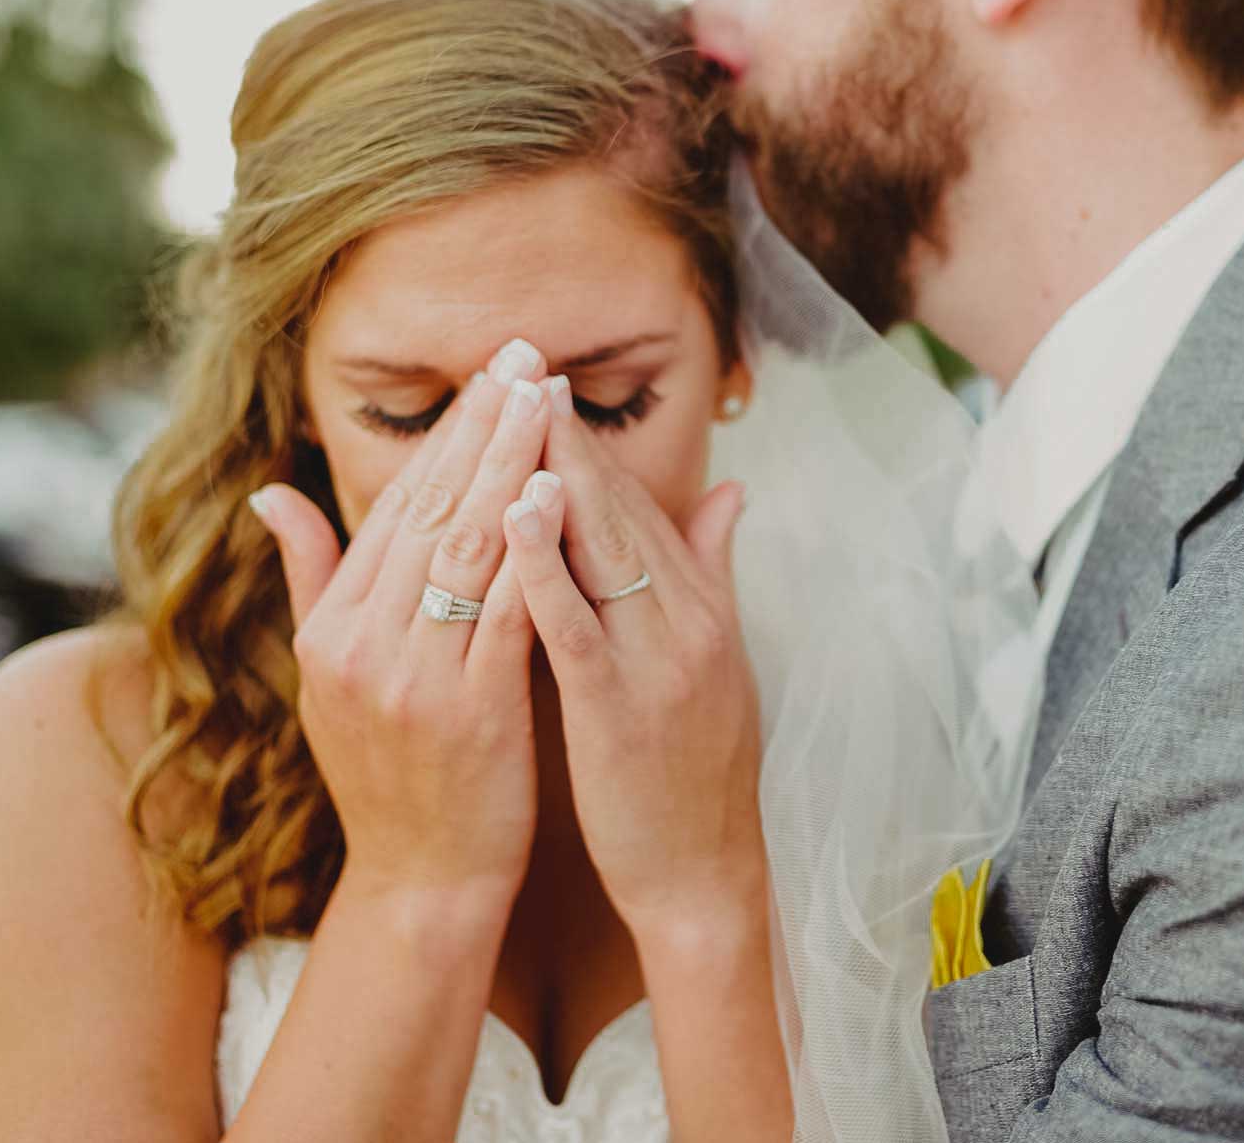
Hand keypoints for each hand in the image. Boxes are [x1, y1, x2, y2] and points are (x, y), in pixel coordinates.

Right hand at [251, 340, 557, 911]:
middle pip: (429, 512)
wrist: (423, 884)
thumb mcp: (328, 678)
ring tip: (545, 398)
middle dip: (481, 425)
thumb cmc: (391, 776)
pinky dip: (530, 550)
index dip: (445, 435)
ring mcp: (411, 678)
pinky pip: (503, 611)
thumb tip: (271, 492)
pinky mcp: (468, 712)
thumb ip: (311, 580)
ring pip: (466, 547)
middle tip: (523, 354)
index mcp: (331, 630)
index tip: (488, 372)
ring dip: (511, 465)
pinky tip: (558, 494)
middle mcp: (360, 645)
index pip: (394, 508)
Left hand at [500, 385, 763, 937]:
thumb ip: (714, 573)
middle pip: (620, 507)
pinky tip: (511, 516)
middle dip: (568, 436)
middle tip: (522, 366)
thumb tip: (732, 494)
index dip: (589, 444)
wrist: (705, 876)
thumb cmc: (694, 772)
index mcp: (703, 607)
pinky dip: (545, 563)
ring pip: (602, 547)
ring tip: (516, 408)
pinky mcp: (619, 707)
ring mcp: (658, 661)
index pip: (640, 503)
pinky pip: (576, 622)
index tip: (542, 385)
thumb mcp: (717, 662)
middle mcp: (688, 620)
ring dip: (557, 474)